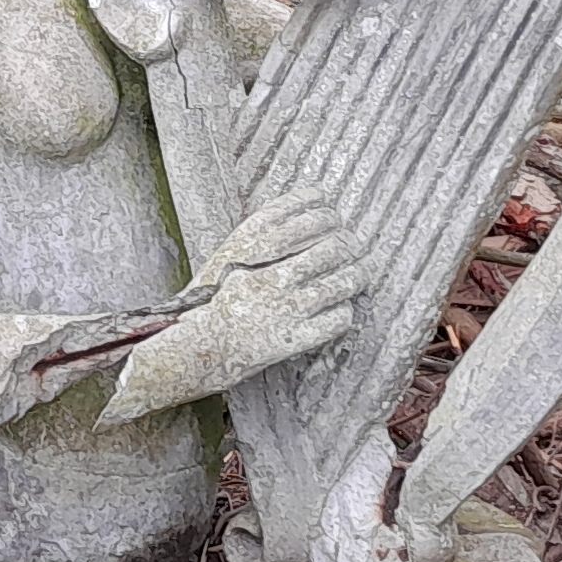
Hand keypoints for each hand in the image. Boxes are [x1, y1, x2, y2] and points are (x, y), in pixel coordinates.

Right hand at [104, 198, 363, 421]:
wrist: (199, 348)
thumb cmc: (218, 300)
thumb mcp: (234, 260)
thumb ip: (262, 241)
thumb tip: (302, 220)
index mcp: (253, 255)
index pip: (305, 218)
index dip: (327, 213)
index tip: (335, 215)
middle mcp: (271, 278)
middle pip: (330, 248)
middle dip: (349, 243)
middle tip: (356, 243)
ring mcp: (284, 310)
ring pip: (340, 283)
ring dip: (357, 274)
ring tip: (362, 271)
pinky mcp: (293, 340)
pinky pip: (335, 320)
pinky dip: (345, 311)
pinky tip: (343, 307)